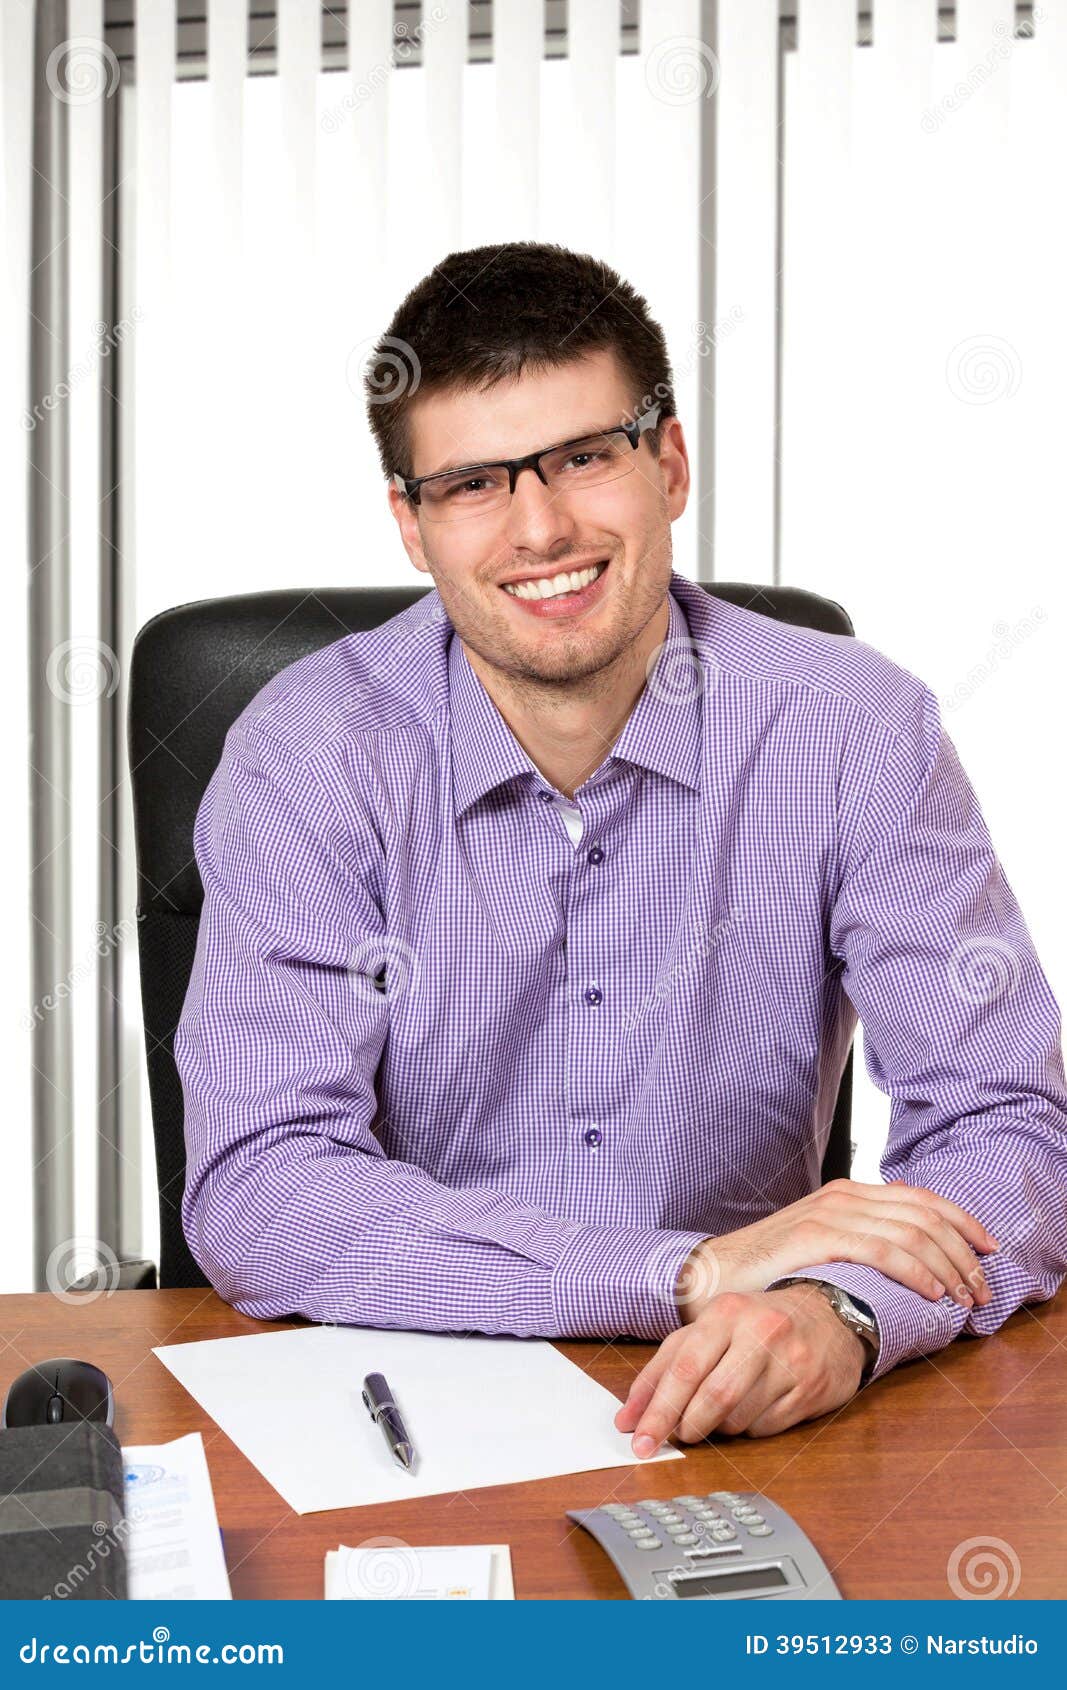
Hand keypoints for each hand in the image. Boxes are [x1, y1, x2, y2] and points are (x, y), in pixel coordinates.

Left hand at [615, 1283, 866, 1448]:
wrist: (829, 1317)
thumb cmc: (756, 1325)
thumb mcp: (710, 1329)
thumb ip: (666, 1366)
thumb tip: (629, 1416)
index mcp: (725, 1313)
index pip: (683, 1369)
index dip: (656, 1410)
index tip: (637, 1438)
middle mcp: (760, 1332)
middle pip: (711, 1397)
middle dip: (684, 1427)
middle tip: (671, 1440)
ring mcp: (790, 1362)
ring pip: (737, 1418)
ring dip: (718, 1427)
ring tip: (720, 1411)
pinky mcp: (811, 1389)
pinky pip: (766, 1427)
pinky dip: (749, 1427)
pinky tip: (754, 1408)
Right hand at [674, 1178, 997, 1322]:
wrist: (711, 1276)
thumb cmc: (767, 1270)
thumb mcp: (820, 1244)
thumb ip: (860, 1237)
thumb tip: (908, 1245)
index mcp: (848, 1194)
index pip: (923, 1199)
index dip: (964, 1224)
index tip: (988, 1252)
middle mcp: (843, 1196)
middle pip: (926, 1215)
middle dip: (964, 1253)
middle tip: (982, 1288)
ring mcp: (830, 1213)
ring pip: (913, 1233)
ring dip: (949, 1268)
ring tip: (965, 1298)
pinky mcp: (817, 1237)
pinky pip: (884, 1250)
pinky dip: (917, 1271)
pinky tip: (932, 1293)